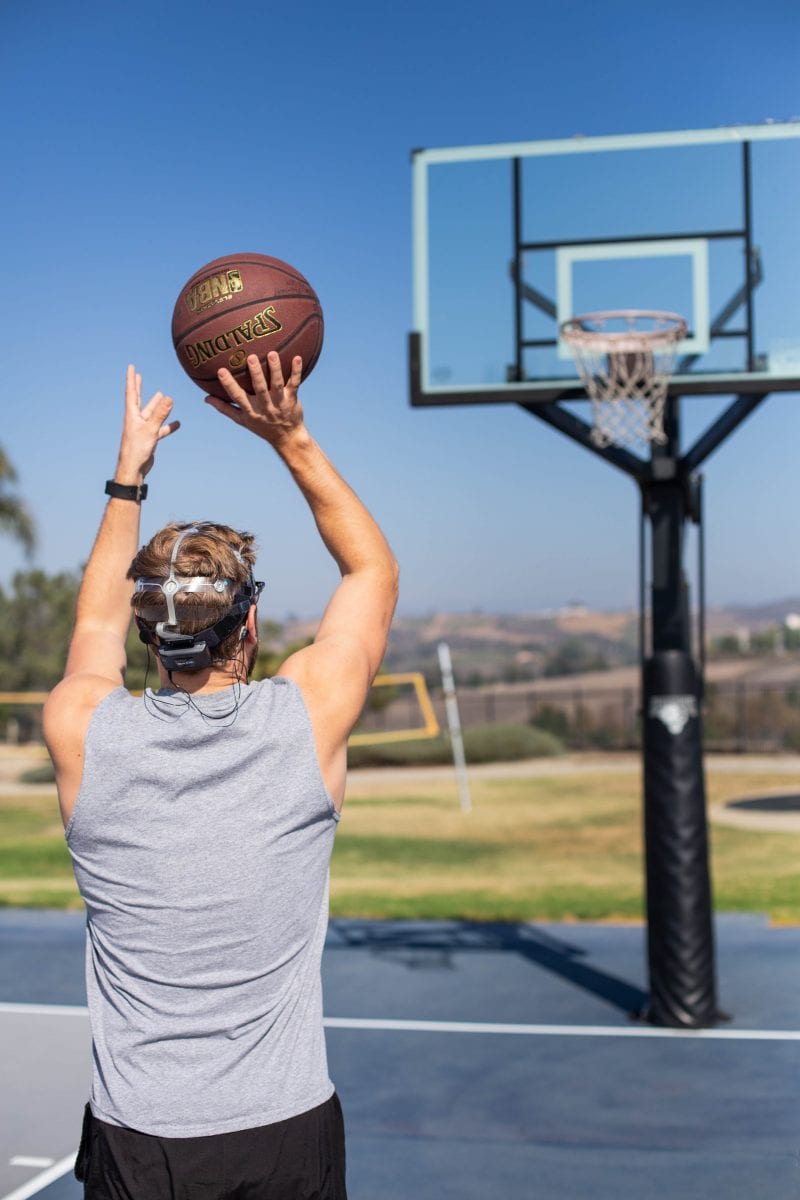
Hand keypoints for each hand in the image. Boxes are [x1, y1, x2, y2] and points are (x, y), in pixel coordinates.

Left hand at [115, 365, 179, 483]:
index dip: (131, 379)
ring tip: (162, 395)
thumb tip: (169, 397)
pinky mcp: (149, 439)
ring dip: (156, 405)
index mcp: (132, 415)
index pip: (131, 393)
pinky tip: (177, 423)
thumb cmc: (137, 450)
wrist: (133, 470)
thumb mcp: (150, 430)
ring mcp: (142, 429)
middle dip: (138, 387)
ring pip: (151, 414)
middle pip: (138, 400)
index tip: (131, 367)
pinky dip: (168, 425)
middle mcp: (135, 420)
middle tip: (138, 376)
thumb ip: (160, 414)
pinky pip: (160, 429)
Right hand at [205, 352, 305, 446]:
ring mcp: (280, 402)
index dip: (229, 385)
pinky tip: (297, 358)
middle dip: (256, 374)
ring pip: (277, 384)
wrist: (288, 438)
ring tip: (272, 354)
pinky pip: (295, 383)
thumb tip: (206, 398)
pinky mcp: (292, 399)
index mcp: (251, 411)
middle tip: (251, 357)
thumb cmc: (262, 426)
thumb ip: (225, 408)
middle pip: (260, 389)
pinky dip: (297, 371)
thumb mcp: (242, 420)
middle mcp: (266, 406)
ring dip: (275, 369)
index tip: (220, 371)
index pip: (238, 397)